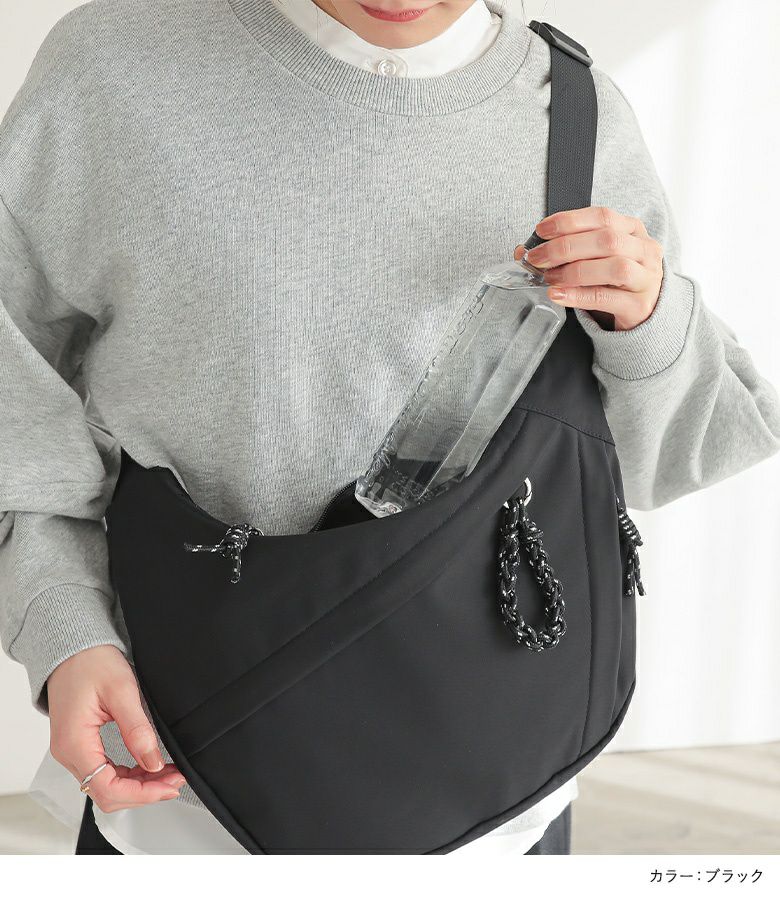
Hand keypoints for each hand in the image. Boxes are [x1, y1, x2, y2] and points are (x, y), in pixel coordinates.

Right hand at [47, 645, 184, 812]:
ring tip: (167, 775)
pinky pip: (102, 772)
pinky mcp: (79, 745)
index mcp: (74, 743)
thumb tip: (153, 763)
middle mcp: (68, 753)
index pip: (107, 788)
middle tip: (175, 780)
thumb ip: (137, 729)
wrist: (73, 648)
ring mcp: (72, 751)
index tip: (169, 786)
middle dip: (143, 792)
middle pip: (106, 793)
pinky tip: (148, 768)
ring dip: (137, 785)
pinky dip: (127, 775)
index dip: (141, 793)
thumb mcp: (122, 691)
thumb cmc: (91, 662)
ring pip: (105, 786)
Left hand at [515, 206, 664, 330]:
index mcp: (633, 230)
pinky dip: (579, 295)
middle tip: (537, 258)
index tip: (541, 230)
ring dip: (574, 271)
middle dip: (565, 247)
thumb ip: (566, 250)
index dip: (569, 221)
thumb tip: (522, 251)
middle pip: (607, 240)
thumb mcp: (595, 258)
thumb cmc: (614, 280)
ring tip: (549, 278)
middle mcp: (644, 250)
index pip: (602, 216)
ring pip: (614, 267)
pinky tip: (558, 294)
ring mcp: (646, 278)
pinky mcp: (640, 305)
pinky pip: (608, 297)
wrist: (643, 312)